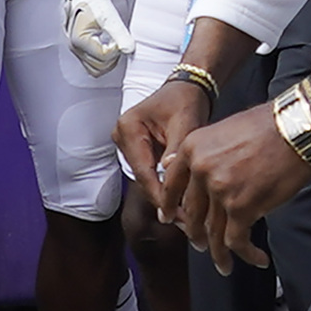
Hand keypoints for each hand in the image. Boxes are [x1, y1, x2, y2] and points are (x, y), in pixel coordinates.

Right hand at [64, 0, 135, 74]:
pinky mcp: (80, 49)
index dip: (117, 49)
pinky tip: (108, 46)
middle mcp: (75, 47)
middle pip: (99, 67)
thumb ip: (120, 34)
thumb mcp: (109, 17)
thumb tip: (129, 49)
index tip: (120, 38)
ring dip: (108, 61)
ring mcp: (76, 49)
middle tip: (118, 43)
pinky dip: (102, 59)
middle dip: (113, 57)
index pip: (103, 56)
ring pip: (95, 69)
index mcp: (79, 39)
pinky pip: (92, 63)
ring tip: (114, 46)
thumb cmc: (93, 2)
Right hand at [115, 80, 210, 218]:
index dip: (159, 194)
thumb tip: (169, 175)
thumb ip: (176, 149)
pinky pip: (151, 173)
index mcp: (128, 127)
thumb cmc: (185, 100)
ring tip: (187, 217)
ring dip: (166, 195)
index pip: (143, 170)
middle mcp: (122, 136)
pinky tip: (183, 202)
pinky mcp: (138, 150)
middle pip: (143, 177)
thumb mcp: (185, 122)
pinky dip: (166, 185)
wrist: (188, 88)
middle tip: (185, 221)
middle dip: (164, 199)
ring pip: (147, 178)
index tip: (174, 214)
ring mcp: (128, 144)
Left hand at [163, 104, 310, 274]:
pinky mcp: (242, 207)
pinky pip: (237, 240)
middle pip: (193, 212)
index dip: (169, 206)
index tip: (167, 218)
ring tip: (224, 264)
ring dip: (219, 253)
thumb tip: (172, 164)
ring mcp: (220, 191)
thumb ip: (200, 151)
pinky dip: (246, 254)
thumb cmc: (268, 125)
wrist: (296, 127)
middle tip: (200, 244)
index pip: (171, 185)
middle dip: (196, 233)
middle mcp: (201, 170)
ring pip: (213, 233)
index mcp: (192, 148)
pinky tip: (256, 258)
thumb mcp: (223, 129)